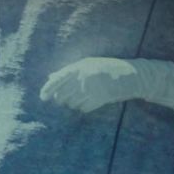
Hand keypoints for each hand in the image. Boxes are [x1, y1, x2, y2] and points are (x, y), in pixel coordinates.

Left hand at [40, 56, 173, 115]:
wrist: (131, 75)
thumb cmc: (107, 69)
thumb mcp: (87, 64)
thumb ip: (68, 70)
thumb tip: (50, 77)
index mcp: (80, 67)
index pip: (58, 79)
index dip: (48, 89)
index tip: (43, 97)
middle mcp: (84, 77)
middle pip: (63, 94)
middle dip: (63, 99)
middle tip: (66, 99)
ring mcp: (93, 88)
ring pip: (72, 103)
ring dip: (74, 104)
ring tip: (82, 98)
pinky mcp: (101, 98)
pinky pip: (84, 108)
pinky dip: (84, 107)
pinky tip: (89, 102)